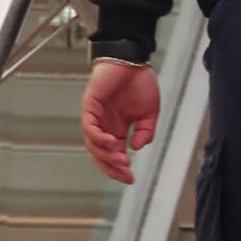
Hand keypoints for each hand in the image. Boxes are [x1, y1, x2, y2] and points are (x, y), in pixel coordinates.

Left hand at [80, 61, 160, 184]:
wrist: (132, 61)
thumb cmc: (140, 84)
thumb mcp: (150, 113)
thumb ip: (146, 131)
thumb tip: (138, 148)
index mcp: (117, 129)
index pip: (113, 155)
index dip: (120, 169)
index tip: (131, 179)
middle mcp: (103, 127)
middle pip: (100, 155)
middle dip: (112, 168)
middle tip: (126, 173)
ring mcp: (95, 118)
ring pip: (94, 144)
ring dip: (106, 154)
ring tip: (122, 158)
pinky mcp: (90, 107)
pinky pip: (89, 127)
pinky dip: (98, 137)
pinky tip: (112, 142)